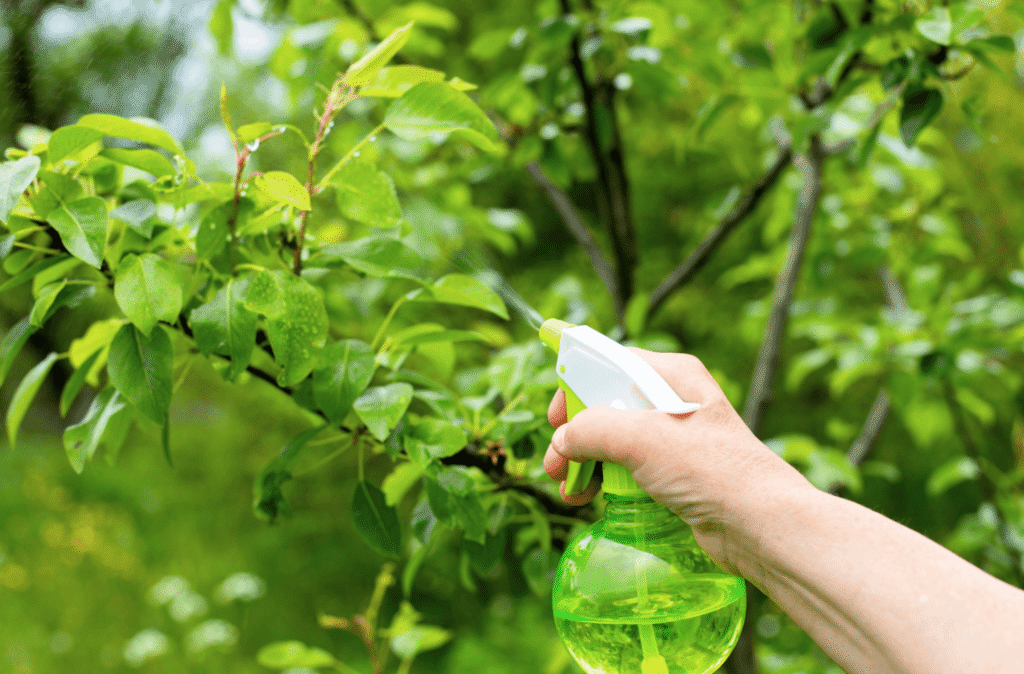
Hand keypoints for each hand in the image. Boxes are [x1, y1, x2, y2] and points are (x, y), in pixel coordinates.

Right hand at [543, 349, 812, 572]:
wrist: (758, 525)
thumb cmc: (711, 470)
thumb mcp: (642, 438)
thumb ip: (592, 429)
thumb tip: (564, 442)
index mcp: (672, 376)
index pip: (610, 364)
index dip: (576, 386)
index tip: (555, 417)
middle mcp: (673, 402)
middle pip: (606, 406)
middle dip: (575, 435)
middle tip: (555, 464)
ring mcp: (675, 441)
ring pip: (614, 442)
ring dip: (584, 463)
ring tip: (570, 490)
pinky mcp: (675, 475)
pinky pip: (628, 470)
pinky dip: (604, 481)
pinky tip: (589, 498)